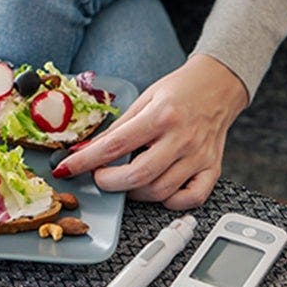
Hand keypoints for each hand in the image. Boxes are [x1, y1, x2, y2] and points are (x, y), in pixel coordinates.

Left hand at [53, 54, 247, 209]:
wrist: (219, 84)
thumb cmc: (179, 90)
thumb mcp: (144, 99)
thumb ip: (118, 128)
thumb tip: (88, 150)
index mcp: (161, 116)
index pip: (114, 145)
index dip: (85, 161)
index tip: (66, 169)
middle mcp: (181, 138)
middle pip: (137, 175)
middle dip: (108, 182)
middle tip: (100, 176)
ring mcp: (198, 156)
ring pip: (160, 191)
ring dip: (134, 193)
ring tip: (125, 180)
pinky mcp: (212, 168)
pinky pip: (191, 199)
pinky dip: (170, 201)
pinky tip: (157, 189)